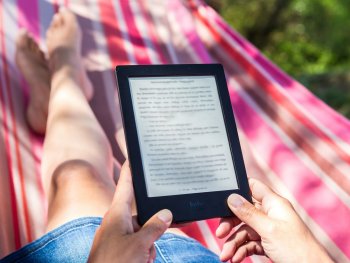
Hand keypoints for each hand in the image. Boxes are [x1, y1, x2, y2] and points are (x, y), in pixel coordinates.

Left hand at [88, 161, 172, 262]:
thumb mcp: (139, 245)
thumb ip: (154, 227)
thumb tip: (166, 214)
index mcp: (117, 214)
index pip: (126, 185)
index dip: (131, 170)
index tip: (134, 156)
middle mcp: (117, 223)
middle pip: (143, 215)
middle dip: (152, 228)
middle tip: (149, 244)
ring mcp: (119, 238)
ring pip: (145, 233)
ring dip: (148, 246)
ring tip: (141, 259)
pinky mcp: (122, 250)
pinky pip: (141, 246)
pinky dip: (144, 254)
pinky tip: (141, 262)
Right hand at [216, 178, 332, 262]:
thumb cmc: (296, 249)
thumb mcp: (268, 229)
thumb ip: (248, 212)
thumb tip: (232, 197)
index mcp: (274, 203)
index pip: (253, 186)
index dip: (238, 189)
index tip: (222, 197)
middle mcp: (270, 214)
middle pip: (243, 212)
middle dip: (230, 224)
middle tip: (220, 234)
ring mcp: (269, 229)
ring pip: (244, 230)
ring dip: (233, 242)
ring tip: (225, 256)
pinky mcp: (268, 243)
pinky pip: (249, 243)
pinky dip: (241, 250)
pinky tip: (235, 258)